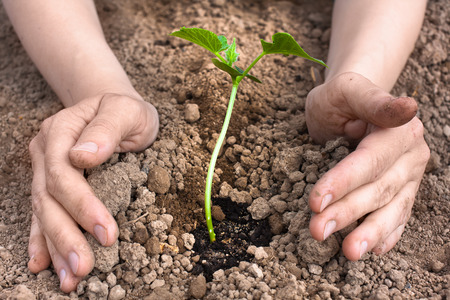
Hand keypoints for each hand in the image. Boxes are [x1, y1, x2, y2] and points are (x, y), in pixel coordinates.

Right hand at [28, 93, 158, 291]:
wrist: (115, 108)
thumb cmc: (125, 111)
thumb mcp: (126, 110)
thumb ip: (107, 128)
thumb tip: (82, 156)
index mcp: (61, 130)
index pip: (64, 172)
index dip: (82, 206)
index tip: (106, 234)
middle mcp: (46, 151)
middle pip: (49, 198)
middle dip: (66, 236)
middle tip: (84, 268)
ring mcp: (45, 168)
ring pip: (44, 212)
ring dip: (55, 247)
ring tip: (69, 279)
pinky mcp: (52, 183)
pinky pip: (42, 214)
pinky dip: (42, 240)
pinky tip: (43, 263)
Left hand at [305, 72, 429, 260]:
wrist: (350, 106)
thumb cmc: (341, 98)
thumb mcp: (347, 90)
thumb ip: (373, 100)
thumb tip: (409, 107)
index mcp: (399, 130)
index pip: (370, 161)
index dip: (344, 182)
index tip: (315, 201)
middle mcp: (411, 155)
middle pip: (379, 189)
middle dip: (348, 212)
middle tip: (317, 230)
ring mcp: (410, 176)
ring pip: (392, 208)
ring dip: (370, 232)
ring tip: (349, 252)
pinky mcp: (404, 190)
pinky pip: (399, 216)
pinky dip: (387, 234)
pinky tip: (374, 250)